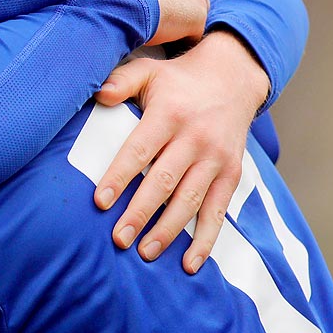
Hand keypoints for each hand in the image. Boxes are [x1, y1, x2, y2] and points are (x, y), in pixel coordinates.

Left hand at [93, 31, 271, 272]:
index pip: (140, 150)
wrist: (233, 78)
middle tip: (119, 238)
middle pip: (164, 181)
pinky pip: (219, 211)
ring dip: (169, 230)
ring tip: (145, 252)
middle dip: (141, 213)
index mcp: (169, 114)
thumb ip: (122, 81)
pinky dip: (206, 239)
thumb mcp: (148, 70)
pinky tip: (190, 262)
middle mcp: (195, 138)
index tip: (100, 201)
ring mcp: (216, 159)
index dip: (120, 176)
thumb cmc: (178, 80)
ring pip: (190, 200)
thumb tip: (99, 94)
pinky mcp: (232, 174)